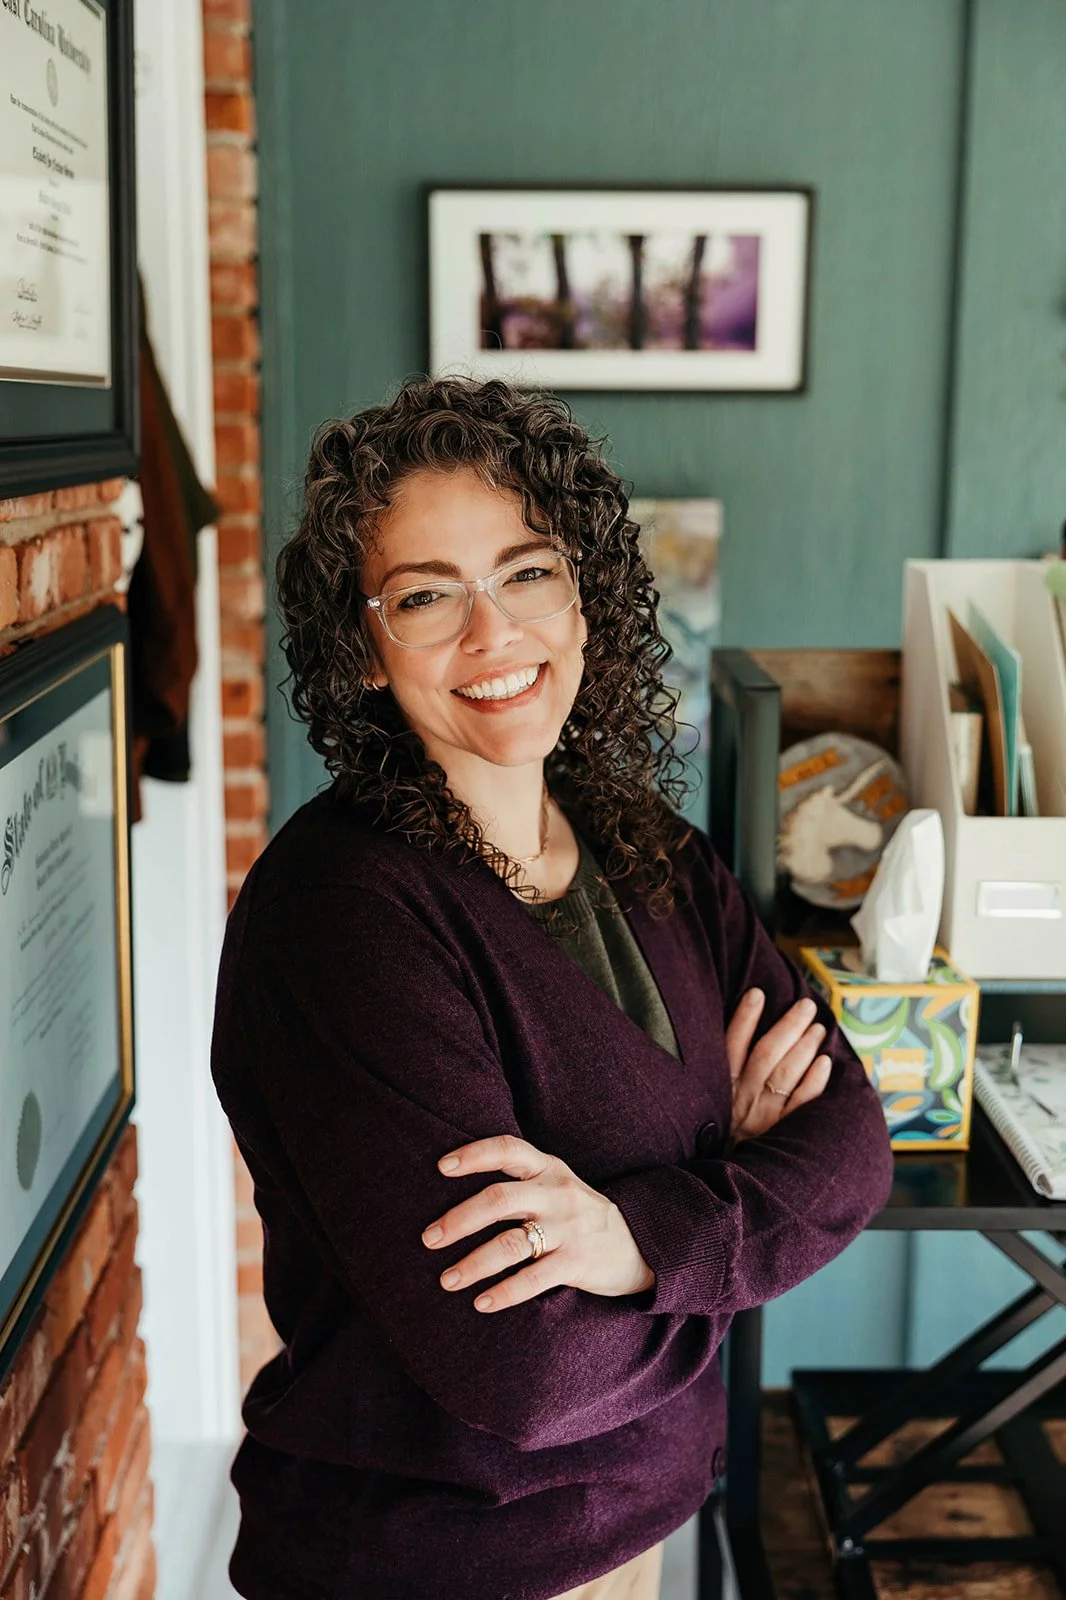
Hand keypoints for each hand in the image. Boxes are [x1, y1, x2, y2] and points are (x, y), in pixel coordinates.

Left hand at [421, 1135, 654, 1312]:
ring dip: (473, 1263)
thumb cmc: (581, 1214)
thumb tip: (457, 1194)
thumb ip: (520, 1183)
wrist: (642, 1244)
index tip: (440, 1167)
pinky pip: (532, 1278)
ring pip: (510, 1243)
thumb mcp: (557, 1185)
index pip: (507, 1150)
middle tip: (429, 1239)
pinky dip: (503, 1293)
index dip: (473, 1155)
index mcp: (548, 1168)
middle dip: (458, 1220)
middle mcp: (556, 1193)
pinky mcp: (577, 1262)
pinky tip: (481, 1303)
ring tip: (446, 1279)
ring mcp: (568, 1228)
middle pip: (499, 1199)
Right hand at [727, 989, 830, 1142]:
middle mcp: (742, 1098)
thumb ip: (723, 1074)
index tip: (758, 993)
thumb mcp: (712, 1102)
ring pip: (785, 1073)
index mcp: (721, 1087)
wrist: (730, 1179)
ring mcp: (764, 1115)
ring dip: (804, 1046)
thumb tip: (736, 1039)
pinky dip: (814, 1081)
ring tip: (819, 1028)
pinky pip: (801, 1103)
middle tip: (807, 1006)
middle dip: (788, 1026)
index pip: (731, 1045)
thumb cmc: (723, 1134)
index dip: (744, 1017)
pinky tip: (824, 1063)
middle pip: (767, 1053)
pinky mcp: (782, 1132)